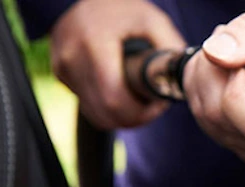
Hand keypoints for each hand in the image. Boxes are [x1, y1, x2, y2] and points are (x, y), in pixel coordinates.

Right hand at [51, 0, 185, 129]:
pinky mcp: (60, 73)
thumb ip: (170, 50)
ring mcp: (62, 66)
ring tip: (138, 99)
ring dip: (121, 116)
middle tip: (152, 106)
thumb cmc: (126, 10)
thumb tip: (184, 80)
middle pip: (105, 112)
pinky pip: (87, 105)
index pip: (114, 99)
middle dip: (134, 117)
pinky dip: (106, 108)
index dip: (140, 113)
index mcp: (95, 42)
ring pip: (95, 114)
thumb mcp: (154, 22)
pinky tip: (121, 93)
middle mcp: (72, 56)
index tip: (158, 104)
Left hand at [182, 7, 244, 162]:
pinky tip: (229, 74)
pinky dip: (205, 88)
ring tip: (237, 57)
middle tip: (240, 49)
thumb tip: (215, 53)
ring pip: (205, 116)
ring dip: (208, 76)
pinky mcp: (238, 145)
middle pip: (217, 113)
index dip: (239, 73)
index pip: (241, 106)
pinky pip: (203, 118)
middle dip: (217, 71)